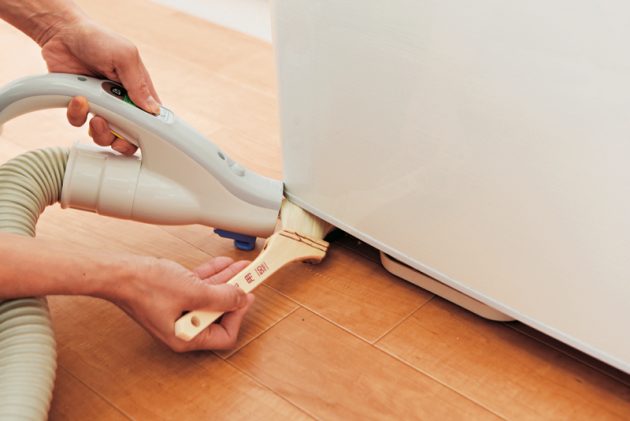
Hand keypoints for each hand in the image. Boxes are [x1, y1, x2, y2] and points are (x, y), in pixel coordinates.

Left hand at [41, 18, 159, 154]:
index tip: (139, 133)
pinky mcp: (82, 106)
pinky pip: (80, 123)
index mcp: (140, 91)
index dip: (147, 131)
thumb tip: (153, 109)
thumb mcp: (125, 56)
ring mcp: (102, 106)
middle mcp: (122, 102)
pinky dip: (77, 114)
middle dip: (121, 139)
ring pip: (105, 135)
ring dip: (99, 130)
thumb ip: (138, 84)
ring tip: (95, 114)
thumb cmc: (98, 39)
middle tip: (114, 129)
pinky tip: (78, 97)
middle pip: (129, 136)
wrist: (61, 32)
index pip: (151, 120)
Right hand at [113, 256, 254, 351]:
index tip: (247, 296)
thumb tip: (241, 299)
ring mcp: (179, 310)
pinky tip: (224, 264)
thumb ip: (221, 297)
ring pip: (211, 297)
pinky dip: (212, 276)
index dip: (238, 315)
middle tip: (249, 279)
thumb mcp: (193, 291)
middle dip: (235, 294)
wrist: (119, 273)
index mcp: (186, 336)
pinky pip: (199, 287)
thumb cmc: (145, 287)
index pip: (224, 335)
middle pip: (219, 313)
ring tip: (242, 268)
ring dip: (227, 281)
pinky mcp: (174, 296)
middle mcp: (183, 327)